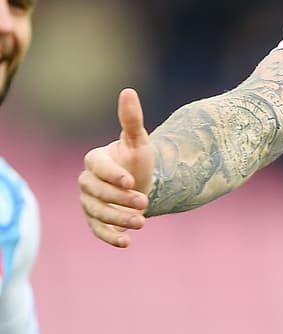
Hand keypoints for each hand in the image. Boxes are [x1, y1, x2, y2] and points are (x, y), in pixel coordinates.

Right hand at [78, 87, 154, 247]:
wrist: (143, 185)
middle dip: (119, 199)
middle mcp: (87, 181)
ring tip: (142, 222)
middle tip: (144, 202)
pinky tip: (127, 242)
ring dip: (118, 219)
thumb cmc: (139, 160)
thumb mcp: (139, 140)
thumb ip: (132, 119)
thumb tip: (128, 91)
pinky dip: (110, 237)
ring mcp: (89, 202)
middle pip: (95, 192)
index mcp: (95, 160)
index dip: (112, 175)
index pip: (97, 167)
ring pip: (97, 212)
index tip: (131, 181)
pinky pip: (97, 230)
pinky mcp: (95, 220)